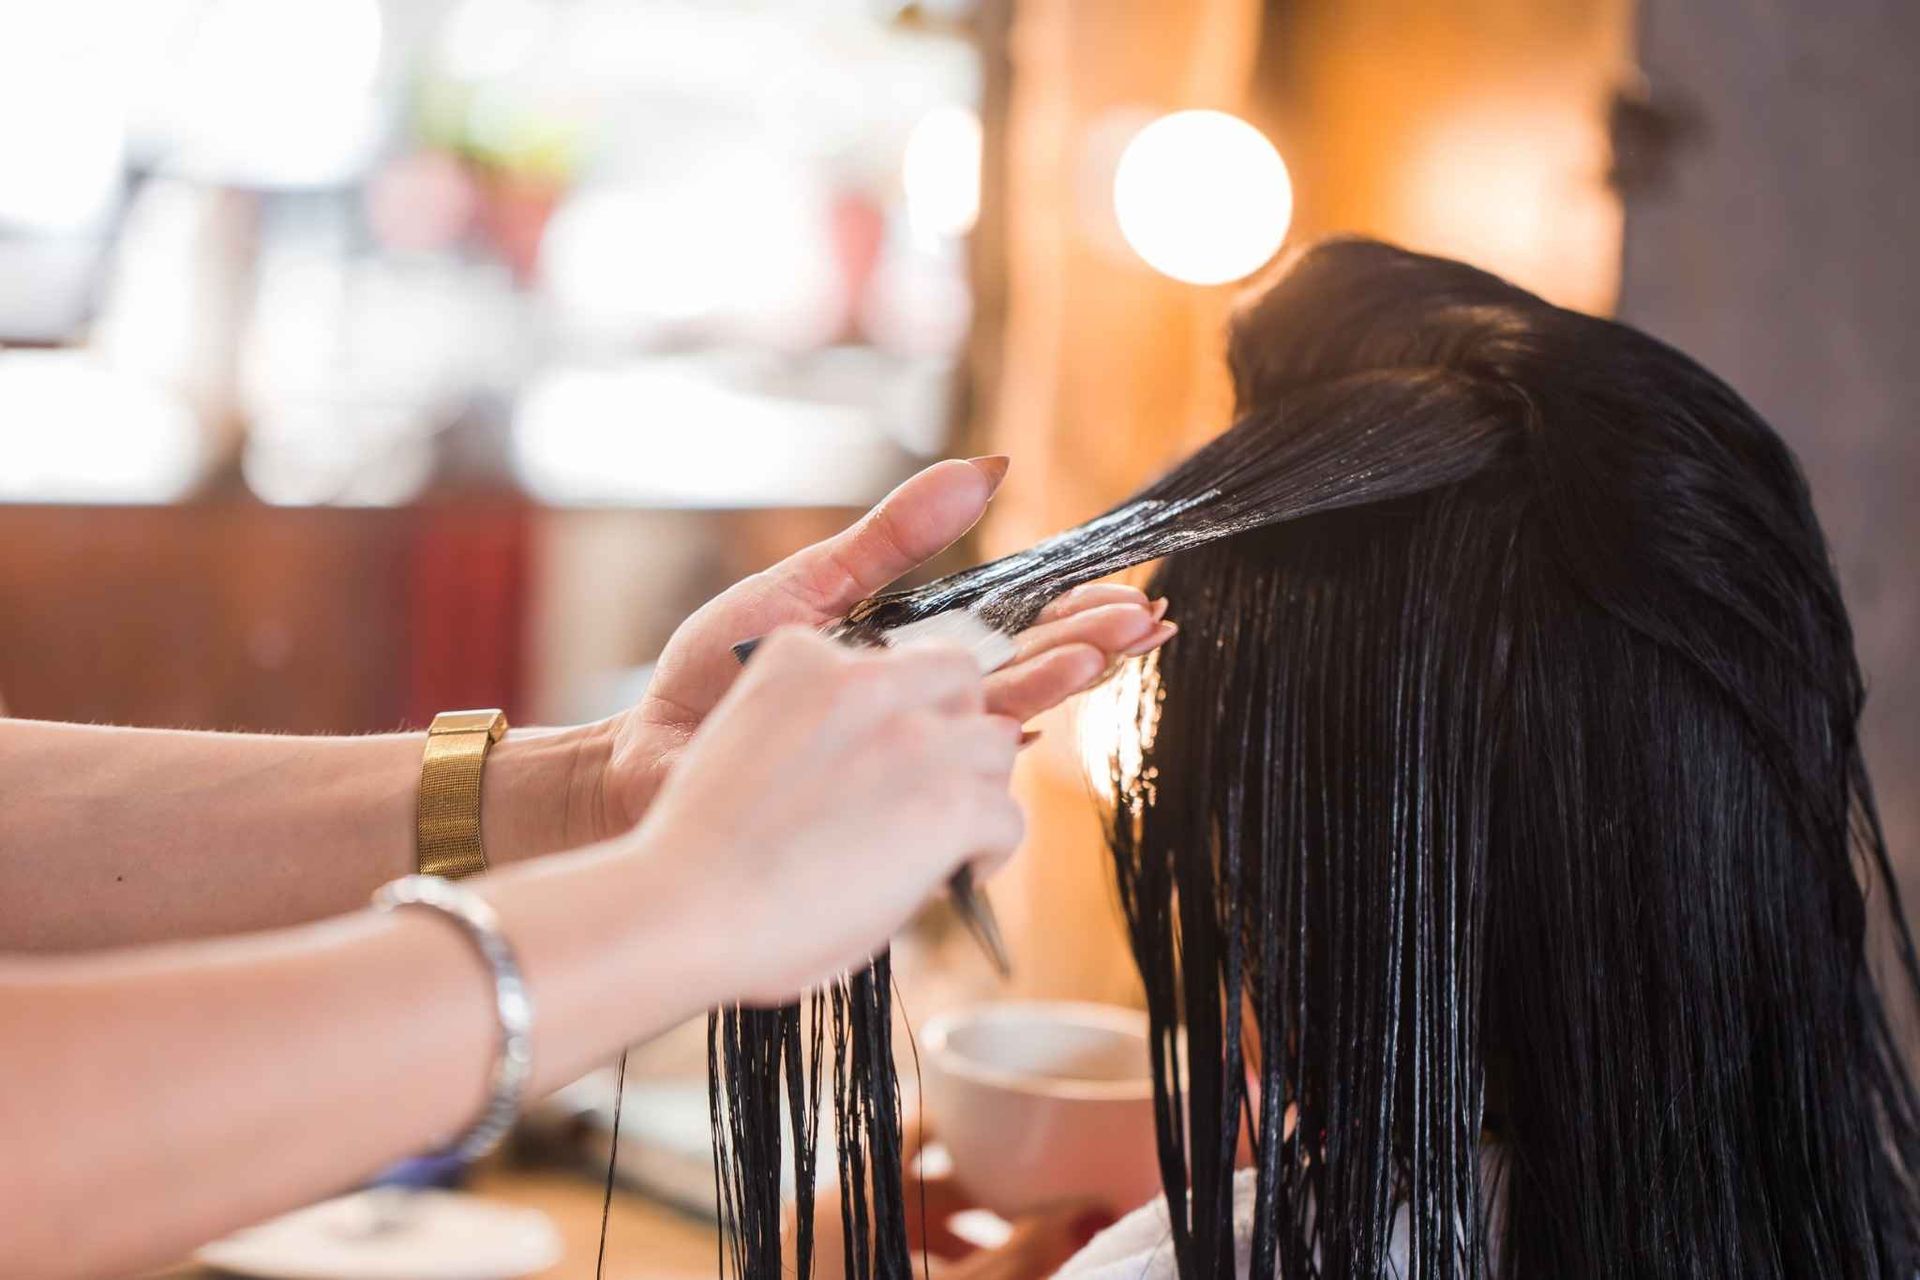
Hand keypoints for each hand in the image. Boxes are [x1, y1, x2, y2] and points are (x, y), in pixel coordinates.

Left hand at [587, 457, 1175, 836]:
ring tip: (1105, 652)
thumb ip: (896, 536)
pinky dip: (985, 751)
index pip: (1010, 625)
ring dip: (1056, 686)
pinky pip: (943, 776)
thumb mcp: (810, 585)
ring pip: (999, 719)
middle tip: (1146, 621)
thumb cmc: (716, 673)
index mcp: (910, 650)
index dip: (1068, 608)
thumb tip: (987, 468)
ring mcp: (900, 753)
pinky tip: (1028, 729)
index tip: (1124, 587)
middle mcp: (918, 705)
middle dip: (1087, 645)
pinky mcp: (876, 796)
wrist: (647, 753)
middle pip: (1024, 671)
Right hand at [629, 627, 1025, 1003]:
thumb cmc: (701, 853)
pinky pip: (1006, 814)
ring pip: (995, 744)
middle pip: (959, 679)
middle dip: (955, 727)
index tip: (891, 751)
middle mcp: (863, 681)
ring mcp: (912, 738)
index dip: (901, 705)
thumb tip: (871, 771)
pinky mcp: (948, 802)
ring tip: (948, 836)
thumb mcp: (750, 744)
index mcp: (799, 656)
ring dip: (975, 788)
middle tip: (932, 786)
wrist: (684, 907)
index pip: (889, 656)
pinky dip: (991, 848)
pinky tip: (960, 871)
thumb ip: (815, 732)